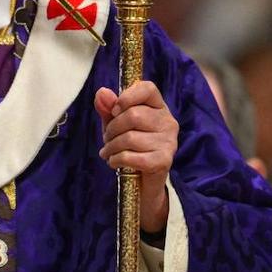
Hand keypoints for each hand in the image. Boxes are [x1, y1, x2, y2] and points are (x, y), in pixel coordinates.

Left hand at [94, 81, 178, 232]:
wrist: (143, 183)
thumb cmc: (130, 146)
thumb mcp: (116, 124)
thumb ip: (108, 108)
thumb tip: (101, 93)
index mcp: (158, 107)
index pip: (147, 89)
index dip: (127, 96)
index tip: (114, 110)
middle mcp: (168, 122)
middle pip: (133, 115)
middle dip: (112, 129)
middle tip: (107, 139)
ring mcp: (169, 142)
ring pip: (130, 138)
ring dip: (111, 147)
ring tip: (108, 152)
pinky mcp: (164, 161)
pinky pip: (132, 156)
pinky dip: (116, 160)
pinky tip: (114, 162)